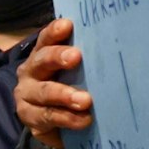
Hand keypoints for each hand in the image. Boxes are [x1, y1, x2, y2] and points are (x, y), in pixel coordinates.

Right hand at [15, 18, 89, 148]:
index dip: (54, 32)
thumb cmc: (72, 88)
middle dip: (57, 57)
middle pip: (41, 61)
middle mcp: (30, 72)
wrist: (54, 123)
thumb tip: (122, 46)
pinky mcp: (30, 118)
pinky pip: (47, 117)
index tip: (67, 25)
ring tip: (86, 100)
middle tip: (76, 57)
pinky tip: (84, 120)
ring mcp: (27, 96)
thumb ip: (89, 61)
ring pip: (43, 92)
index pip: (46, 39)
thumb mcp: (78, 72)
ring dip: (64, 95)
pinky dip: (67, 118)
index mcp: (42, 55)